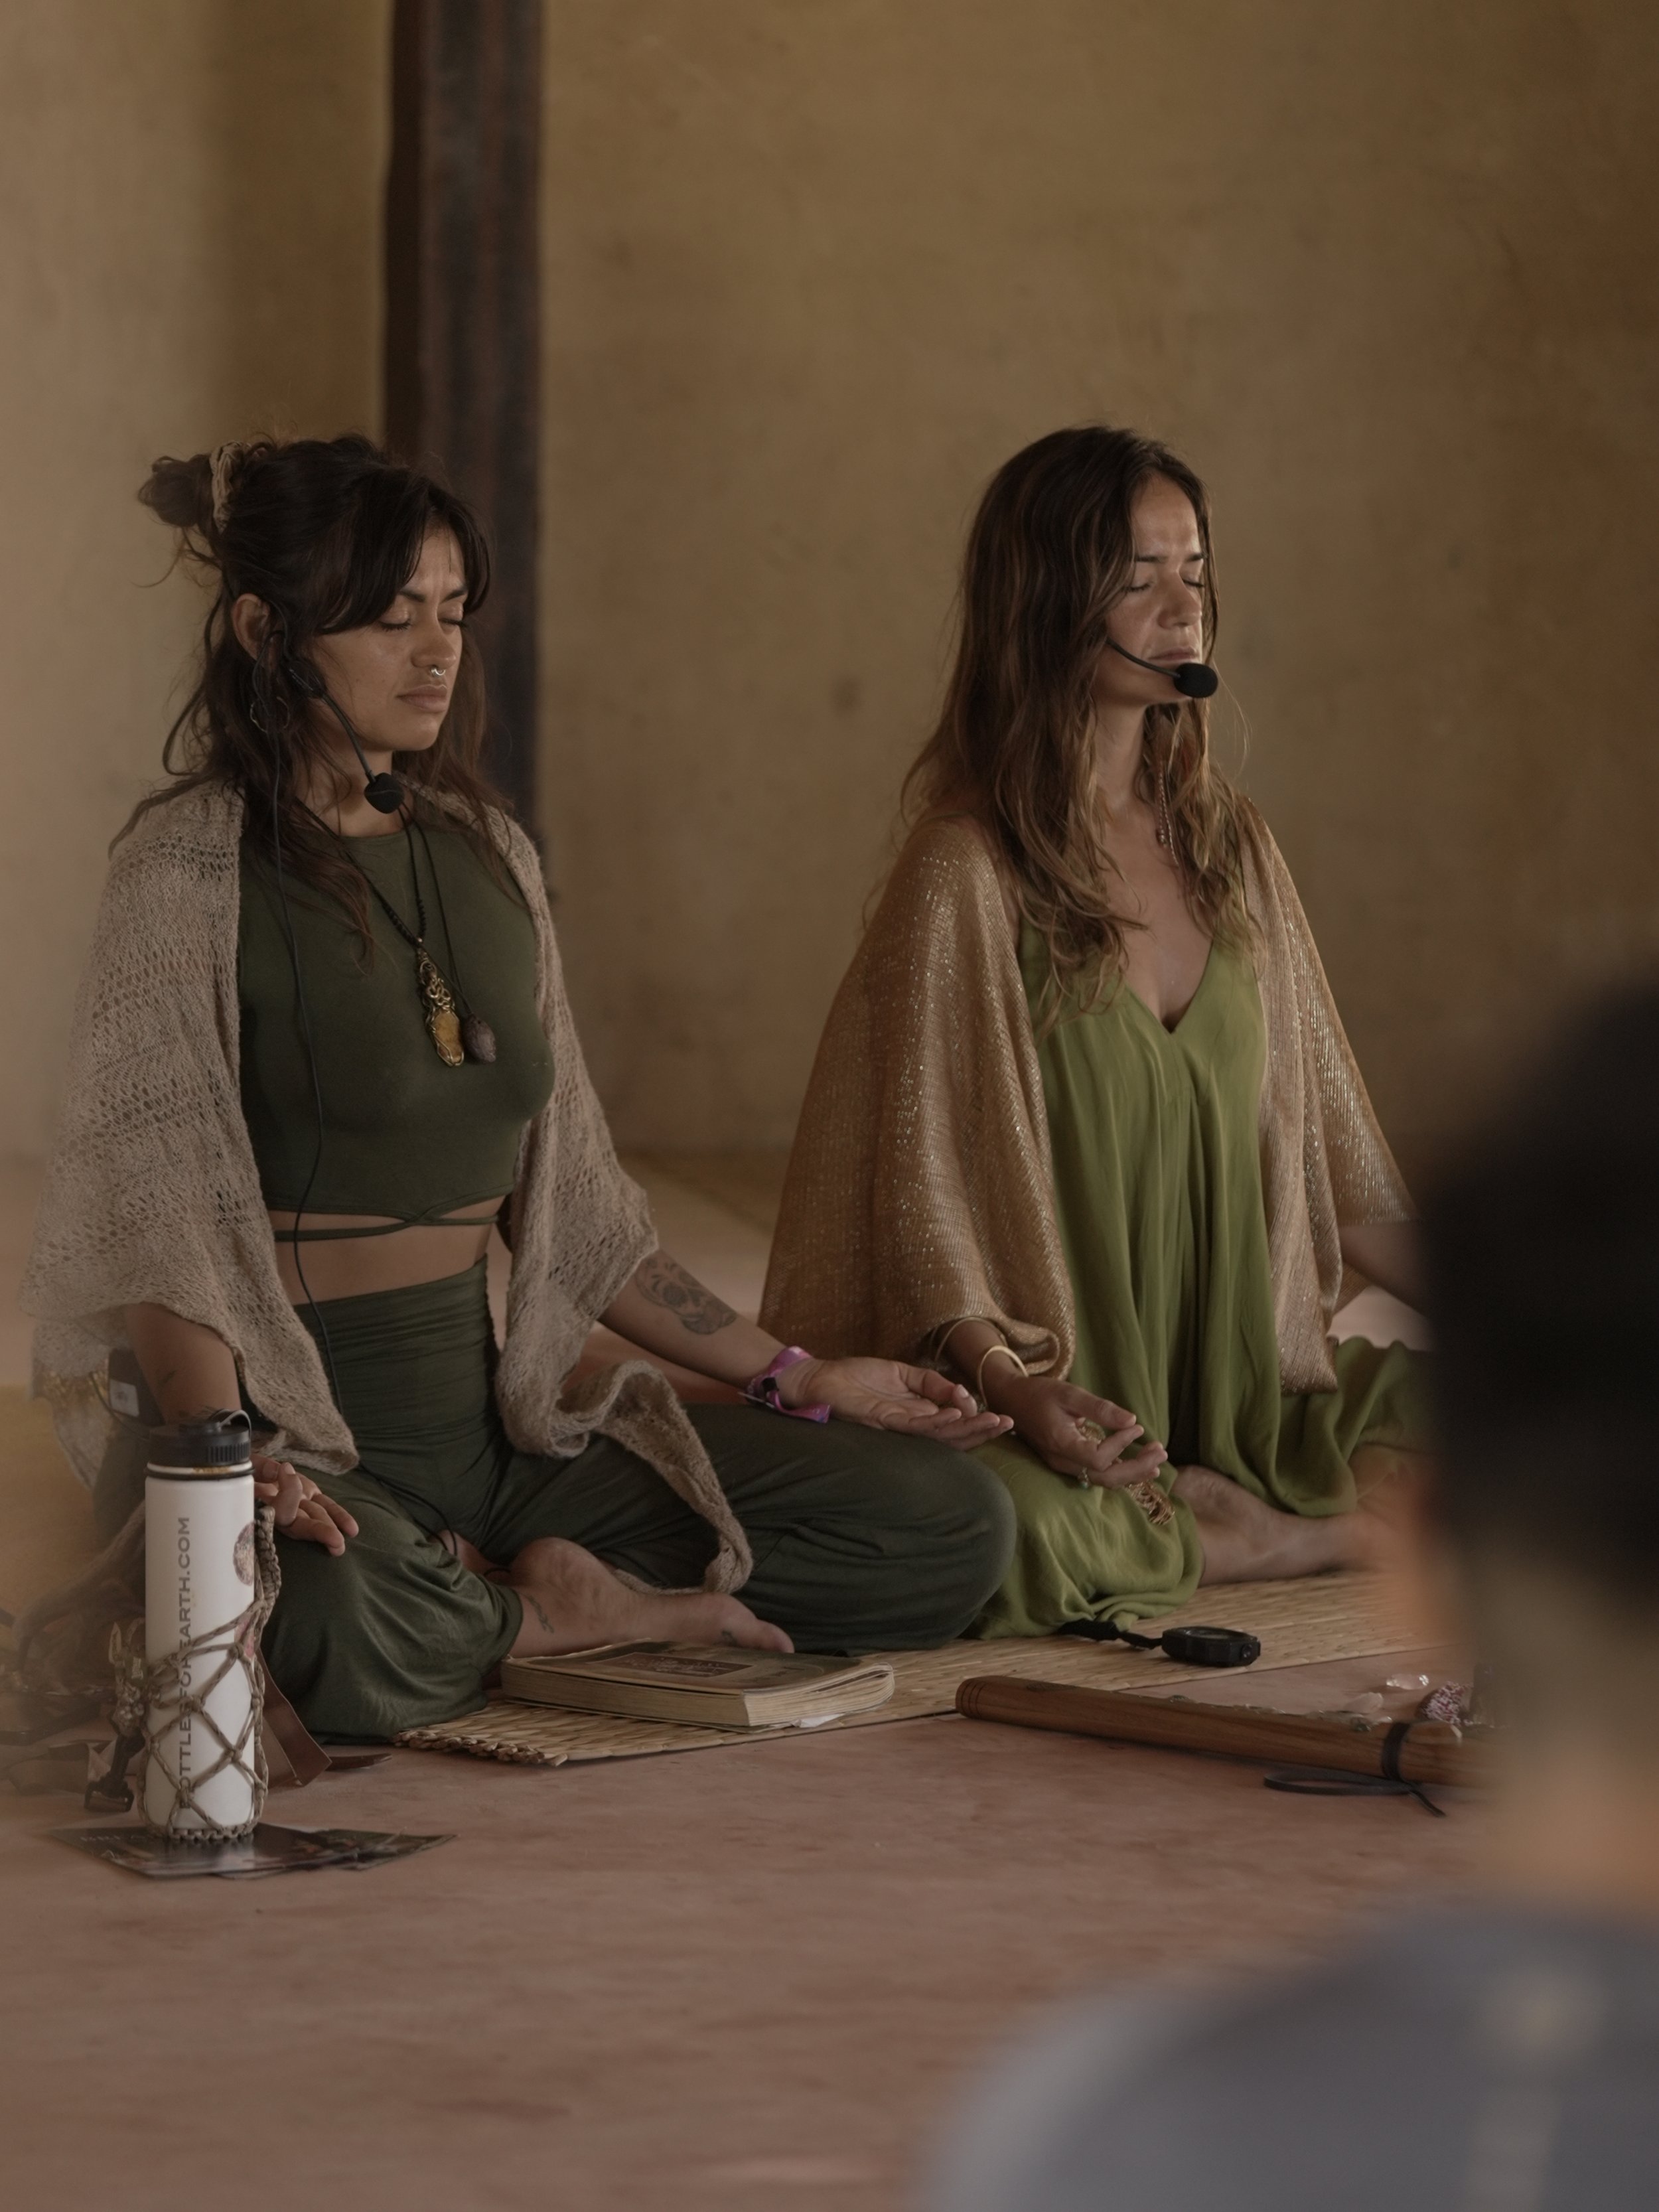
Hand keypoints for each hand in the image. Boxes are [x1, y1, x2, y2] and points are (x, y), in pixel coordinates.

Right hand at [253, 1452, 358, 1555]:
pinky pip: (327, 1506)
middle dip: (319, 1531)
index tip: (287, 1473)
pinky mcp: (311, 1495)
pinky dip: (339, 1516)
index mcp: (261, 1505)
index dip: (288, 1495)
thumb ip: (262, 1469)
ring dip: (331, 1530)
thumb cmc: (245, 1470)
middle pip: (299, 1523)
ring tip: (342, 1544)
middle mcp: (281, 1510)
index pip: (276, 1506)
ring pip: (315, 1518)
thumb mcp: (248, 1466)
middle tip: (336, 1541)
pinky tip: (352, 1529)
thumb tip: (285, 1470)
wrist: (252, 1468)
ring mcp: (298, 1504)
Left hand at [779, 1358, 1013, 1449]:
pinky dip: (937, 1421)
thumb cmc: (857, 1377)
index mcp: (919, 1414)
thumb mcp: (903, 1373)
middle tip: (1008, 1424)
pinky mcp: (883, 1421)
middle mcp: (912, 1425)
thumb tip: (961, 1393)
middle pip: (953, 1434)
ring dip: (967, 1428)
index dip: (979, 1422)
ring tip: (992, 1421)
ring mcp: (899, 1426)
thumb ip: (931, 1383)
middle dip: (982, 1430)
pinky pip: (915, 1425)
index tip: (1004, 1416)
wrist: (821, 1378)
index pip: (955, 1424)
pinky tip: (956, 1414)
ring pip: (940, 1434)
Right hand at [993, 1373, 1167, 1487]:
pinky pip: (1095, 1474)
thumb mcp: (1068, 1393)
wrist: (1010, 1399)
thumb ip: (1099, 1408)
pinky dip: (1119, 1470)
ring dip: (1131, 1472)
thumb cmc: (1038, 1392)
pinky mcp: (1066, 1463)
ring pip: (1102, 1480)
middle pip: (1105, 1477)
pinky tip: (1136, 1464)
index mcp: (1061, 1443)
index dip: (1120, 1445)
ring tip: (1156, 1462)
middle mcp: (1061, 1461)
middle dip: (1136, 1468)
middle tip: (1161, 1453)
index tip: (1135, 1426)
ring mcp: (1062, 1465)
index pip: (1098, 1458)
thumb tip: (1132, 1420)